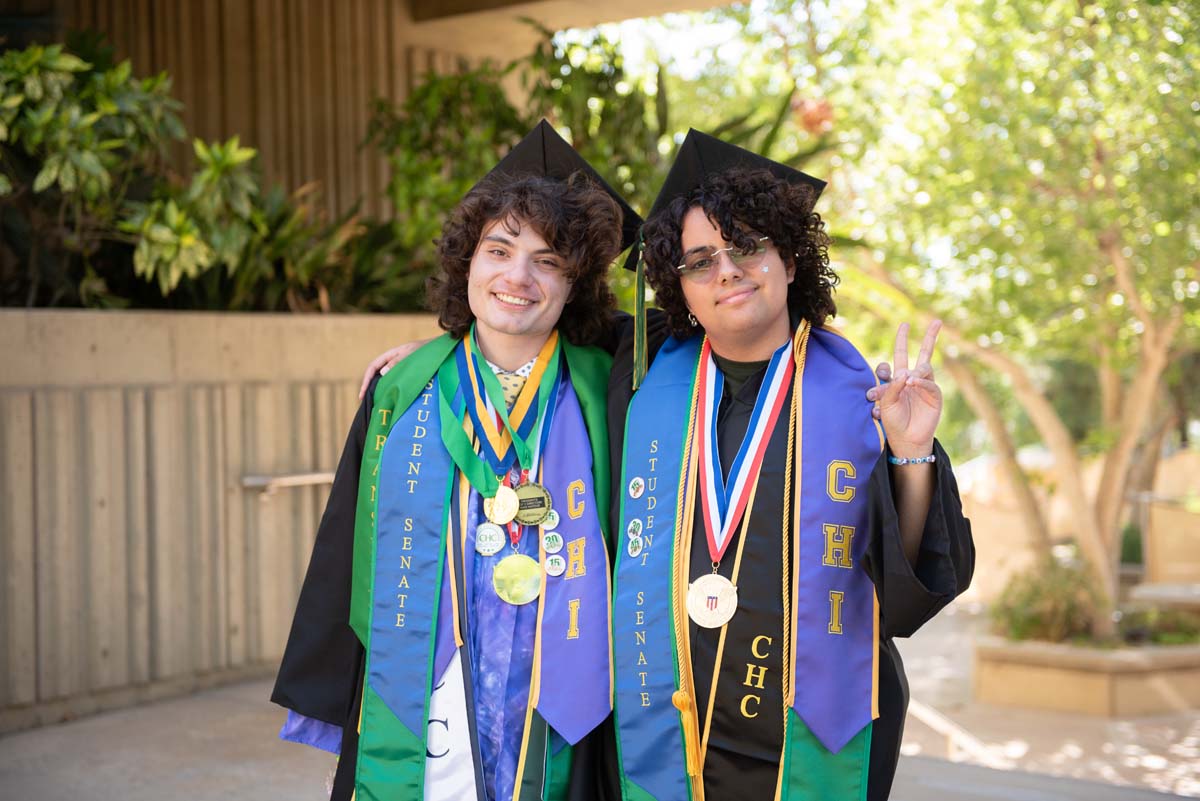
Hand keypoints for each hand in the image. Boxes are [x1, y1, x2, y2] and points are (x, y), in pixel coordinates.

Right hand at [357, 339, 429, 399]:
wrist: (439, 349)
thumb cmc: (425, 349)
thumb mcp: (411, 354)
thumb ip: (397, 362)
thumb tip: (382, 373)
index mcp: (390, 354)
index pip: (373, 367)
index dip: (366, 380)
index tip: (362, 394)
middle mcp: (392, 361)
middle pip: (375, 374)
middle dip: (369, 387)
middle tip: (366, 401)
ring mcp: (398, 368)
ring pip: (384, 379)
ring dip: (379, 389)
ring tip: (376, 402)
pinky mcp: (405, 374)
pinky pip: (394, 382)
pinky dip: (389, 389)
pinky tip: (390, 397)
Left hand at [863, 321, 942, 456]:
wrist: (906, 439)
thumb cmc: (893, 421)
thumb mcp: (886, 403)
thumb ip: (892, 386)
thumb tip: (905, 373)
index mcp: (894, 380)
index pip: (888, 364)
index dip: (882, 369)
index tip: (872, 392)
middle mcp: (909, 379)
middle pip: (914, 353)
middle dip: (910, 338)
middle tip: (906, 323)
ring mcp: (923, 385)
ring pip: (924, 365)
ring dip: (913, 372)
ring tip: (906, 380)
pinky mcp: (934, 394)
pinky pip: (928, 382)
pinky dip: (920, 381)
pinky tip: (912, 382)